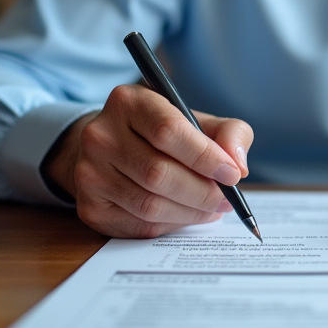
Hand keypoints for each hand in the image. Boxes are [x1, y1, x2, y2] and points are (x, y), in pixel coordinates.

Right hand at [41, 84, 252, 237]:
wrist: (112, 151)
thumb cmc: (163, 133)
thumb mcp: (198, 120)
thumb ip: (228, 133)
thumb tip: (238, 164)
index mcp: (128, 102)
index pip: (168, 130)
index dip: (205, 156)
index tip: (232, 174)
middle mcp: (100, 135)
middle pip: (159, 173)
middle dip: (203, 192)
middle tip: (228, 199)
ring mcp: (89, 173)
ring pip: (150, 205)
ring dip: (191, 212)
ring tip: (212, 208)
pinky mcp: (90, 207)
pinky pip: (140, 225)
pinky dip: (172, 224)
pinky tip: (186, 213)